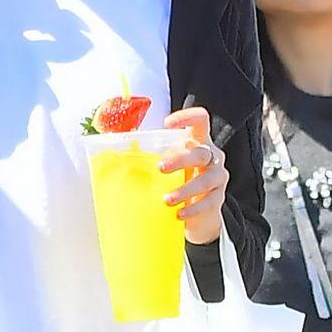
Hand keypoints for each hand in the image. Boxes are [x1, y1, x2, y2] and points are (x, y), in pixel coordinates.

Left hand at [162, 106, 227, 244]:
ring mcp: (218, 177)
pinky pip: (208, 202)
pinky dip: (192, 209)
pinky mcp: (218, 199)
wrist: (199, 213)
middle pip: (199, 152)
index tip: (167, 123)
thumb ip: (151, 159)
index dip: (187, 117)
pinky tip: (179, 214)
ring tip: (166, 200)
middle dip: (180, 159)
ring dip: (185, 189)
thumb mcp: (167, 167)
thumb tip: (113, 158)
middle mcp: (211, 157)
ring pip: (205, 179)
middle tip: (160, 167)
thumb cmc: (178, 181)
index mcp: (199, 141)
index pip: (200, 120)